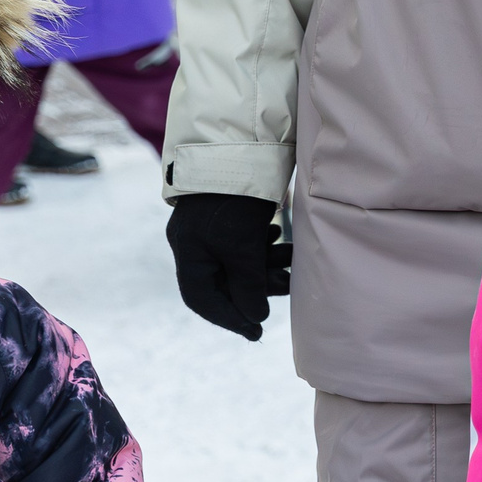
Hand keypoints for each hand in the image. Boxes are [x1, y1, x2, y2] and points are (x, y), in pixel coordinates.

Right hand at [167, 192, 290, 340]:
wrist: (239, 148)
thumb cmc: (234, 201)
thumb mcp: (243, 247)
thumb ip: (248, 284)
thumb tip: (256, 317)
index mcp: (189, 253)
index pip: (204, 300)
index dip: (230, 318)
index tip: (256, 332)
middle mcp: (196, 243)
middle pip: (225, 279)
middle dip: (257, 287)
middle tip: (287, 288)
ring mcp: (212, 228)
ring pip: (240, 259)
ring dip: (266, 266)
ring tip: (291, 262)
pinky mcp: (229, 213)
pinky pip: (246, 241)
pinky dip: (264, 247)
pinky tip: (279, 240)